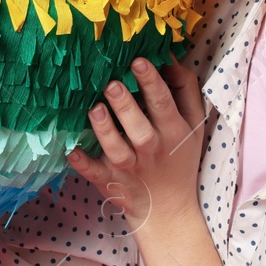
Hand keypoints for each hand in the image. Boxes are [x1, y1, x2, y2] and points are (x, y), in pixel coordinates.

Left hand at [66, 54, 208, 237]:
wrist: (168, 208)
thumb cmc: (179, 156)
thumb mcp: (193, 124)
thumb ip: (184, 89)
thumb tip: (169, 57)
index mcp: (173, 132)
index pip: (163, 104)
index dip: (151, 82)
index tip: (138, 61)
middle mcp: (151, 149)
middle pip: (139, 127)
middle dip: (125, 105)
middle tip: (111, 84)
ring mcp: (129, 167)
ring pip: (116, 149)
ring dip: (104, 129)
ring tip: (94, 108)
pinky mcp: (110, 182)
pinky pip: (95, 174)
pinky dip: (83, 164)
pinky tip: (71, 151)